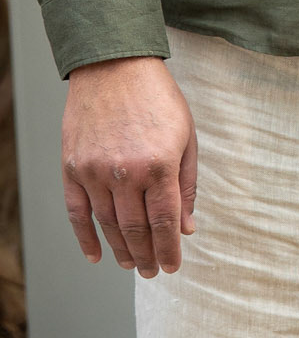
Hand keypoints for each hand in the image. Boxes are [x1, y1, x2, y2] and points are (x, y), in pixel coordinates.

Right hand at [63, 56, 196, 277]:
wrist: (115, 66)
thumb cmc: (157, 98)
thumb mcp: (186, 136)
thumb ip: (187, 184)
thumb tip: (186, 227)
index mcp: (160, 164)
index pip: (164, 222)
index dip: (169, 249)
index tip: (172, 266)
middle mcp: (126, 173)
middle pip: (136, 229)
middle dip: (146, 255)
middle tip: (152, 271)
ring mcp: (95, 172)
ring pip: (108, 225)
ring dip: (121, 250)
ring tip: (131, 264)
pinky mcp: (73, 168)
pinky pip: (77, 213)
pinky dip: (85, 238)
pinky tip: (96, 255)